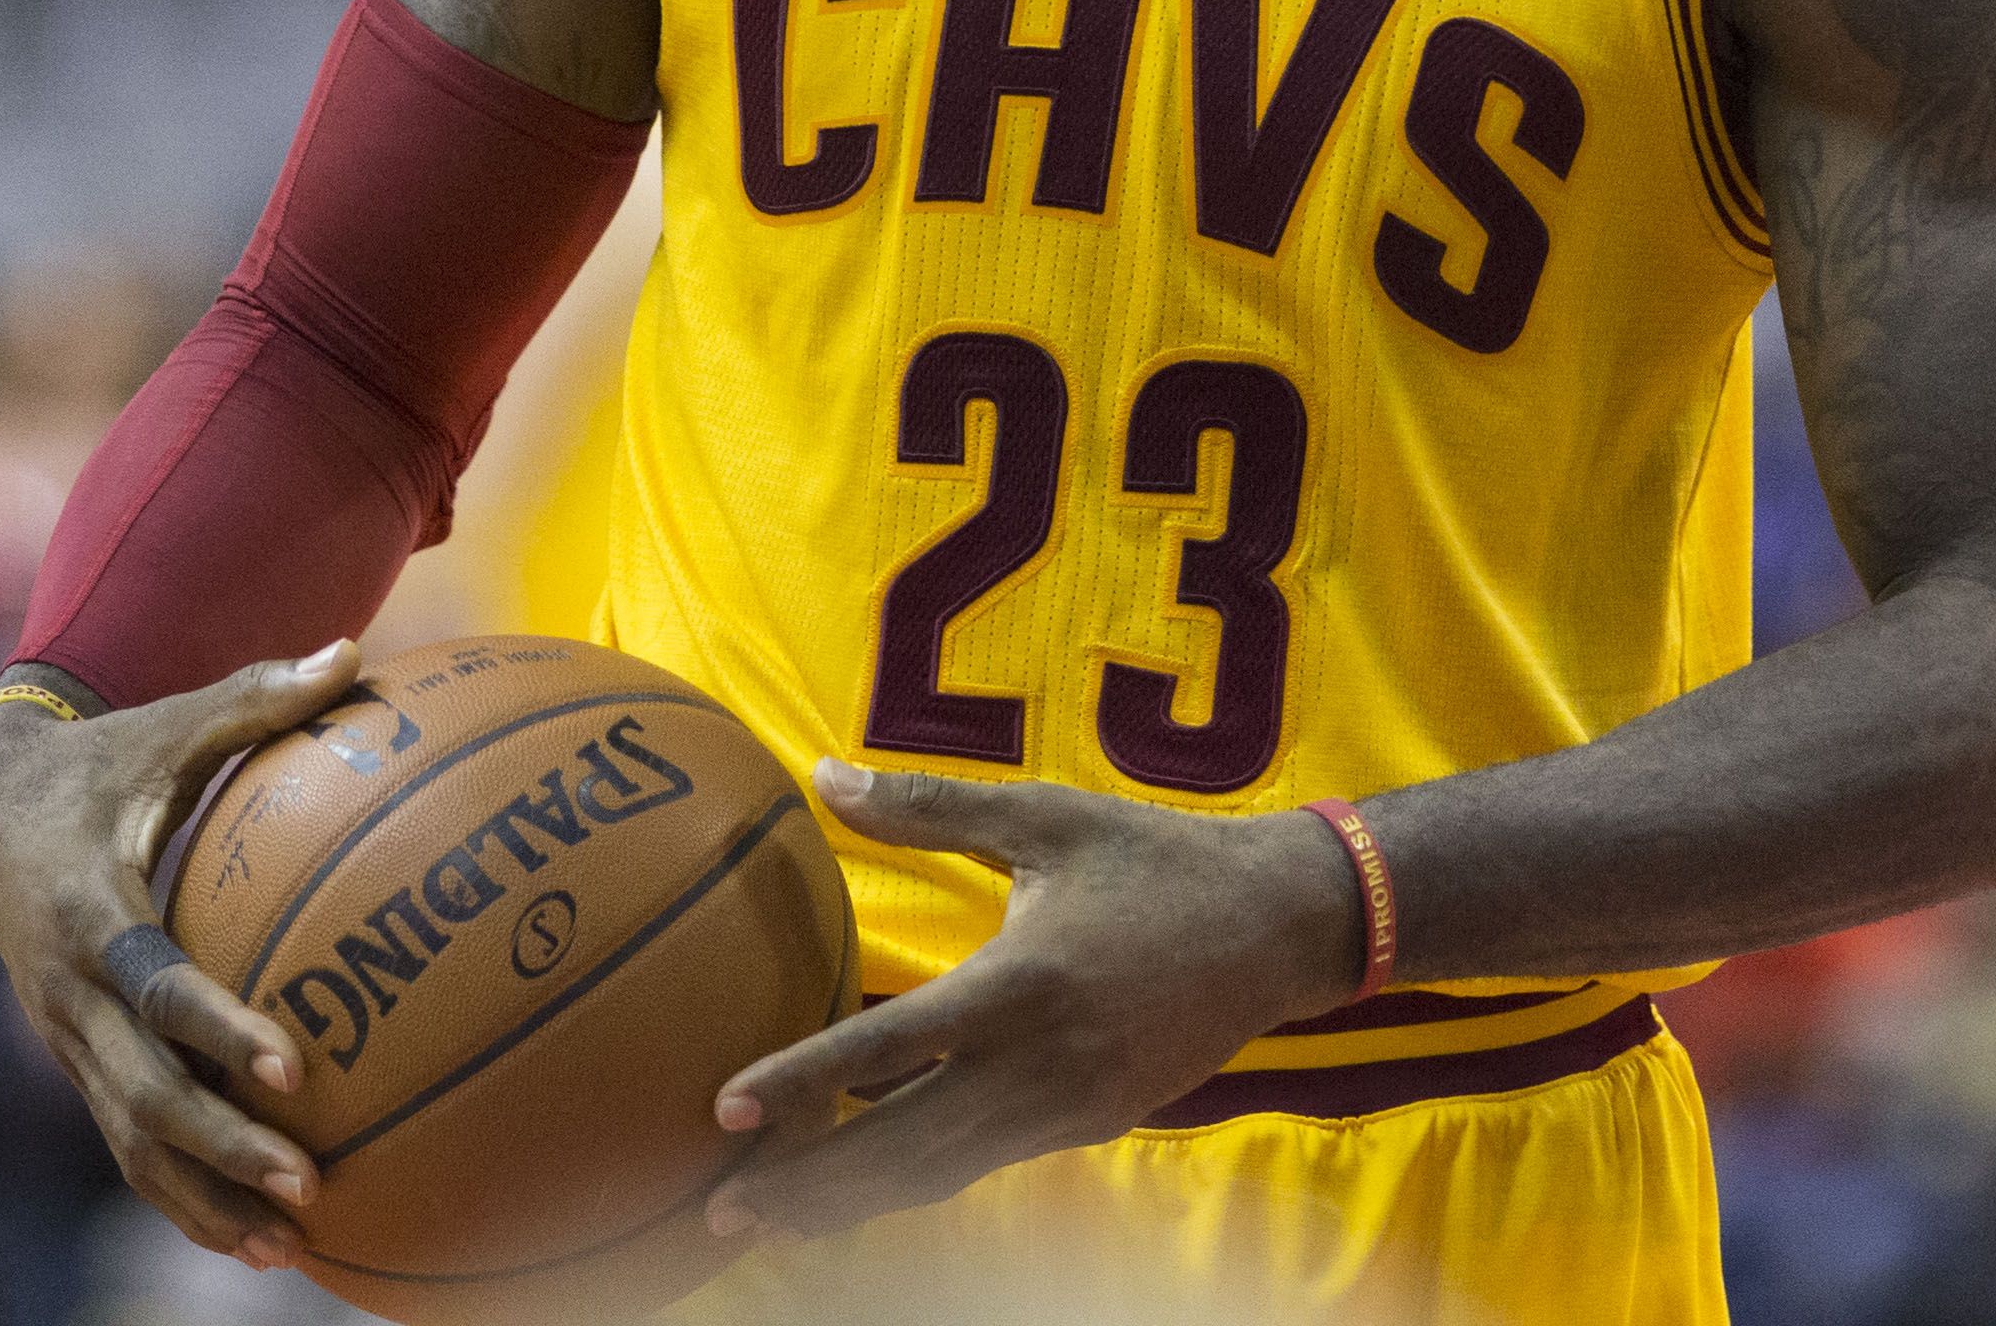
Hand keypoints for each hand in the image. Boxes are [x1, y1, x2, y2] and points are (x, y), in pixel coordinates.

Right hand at [0, 646, 365, 1269]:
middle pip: (143, 1093)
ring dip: (204, 1198)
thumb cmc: (103, 758)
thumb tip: (355, 651)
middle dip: (223, 1147)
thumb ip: (258, 696)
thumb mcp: (166, 725)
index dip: (218, 1031)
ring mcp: (65, 1036)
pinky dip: (181, 1192)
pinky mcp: (74, 1060)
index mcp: (89, 911)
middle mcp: (67, 990)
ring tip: (290, 1247)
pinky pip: (125, 1141)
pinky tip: (248, 1235)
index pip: (156, 985)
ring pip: (129, 1140)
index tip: (292, 1071)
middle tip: (311, 1184)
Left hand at [704, 761, 1364, 1244]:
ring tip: (770, 1219)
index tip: (724, 1110)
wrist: (1279, 927)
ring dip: (852, 1201)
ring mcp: (1067, 1110)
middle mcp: (1038, 1067)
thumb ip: (929, 806)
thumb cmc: (1153, 859)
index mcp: (1018, 986)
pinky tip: (866, 1183)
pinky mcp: (1089, 1127)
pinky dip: (919, 1180)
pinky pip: (985, 1162)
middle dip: (806, 1188)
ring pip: (939, 1174)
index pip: (883, 1050)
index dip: (799, 1084)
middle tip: (717, 1210)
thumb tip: (824, 776)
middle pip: (898, 1149)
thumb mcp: (1043, 816)